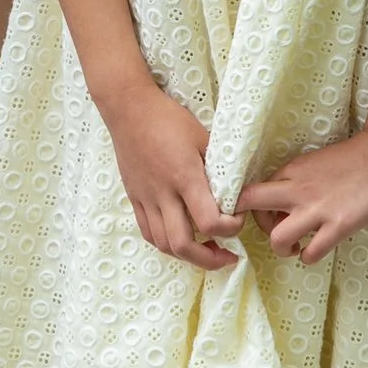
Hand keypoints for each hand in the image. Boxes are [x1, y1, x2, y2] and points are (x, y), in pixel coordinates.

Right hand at [99, 76, 242, 268]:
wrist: (129, 108)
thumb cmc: (169, 118)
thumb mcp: (202, 136)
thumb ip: (218, 166)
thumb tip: (236, 189)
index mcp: (185, 177)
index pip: (209, 221)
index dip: (230, 228)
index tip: (238, 216)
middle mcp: (163, 193)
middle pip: (183, 245)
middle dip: (210, 259)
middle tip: (228, 256)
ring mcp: (146, 198)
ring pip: (163, 244)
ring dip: (188, 255)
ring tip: (206, 250)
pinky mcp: (134, 197)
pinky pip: (148, 231)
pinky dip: (166, 243)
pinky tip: (180, 237)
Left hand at [241, 127, 367, 263]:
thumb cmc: (353, 158)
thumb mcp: (314, 163)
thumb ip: (295, 180)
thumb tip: (281, 203)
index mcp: (290, 171)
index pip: (249, 190)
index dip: (250, 208)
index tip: (264, 215)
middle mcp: (297, 188)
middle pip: (250, 204)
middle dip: (257, 225)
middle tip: (276, 231)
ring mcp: (317, 208)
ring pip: (277, 238)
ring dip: (282, 249)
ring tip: (296, 247)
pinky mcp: (339, 225)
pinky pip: (312, 252)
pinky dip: (308, 257)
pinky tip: (316, 250)